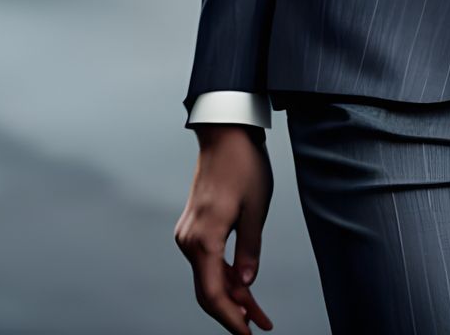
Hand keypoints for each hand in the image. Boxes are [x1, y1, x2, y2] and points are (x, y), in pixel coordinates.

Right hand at [175, 125, 275, 330]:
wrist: (224, 134)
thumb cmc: (243, 166)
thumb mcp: (256, 208)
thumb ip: (250, 249)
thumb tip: (246, 285)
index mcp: (204, 240)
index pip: (213, 295)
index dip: (231, 319)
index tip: (250, 334)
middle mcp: (189, 241)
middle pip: (208, 290)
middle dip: (234, 312)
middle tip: (260, 326)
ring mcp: (188, 234)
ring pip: (208, 277)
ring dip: (232, 295)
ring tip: (258, 312)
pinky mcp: (193, 228)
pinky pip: (207, 261)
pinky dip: (225, 276)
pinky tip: (244, 286)